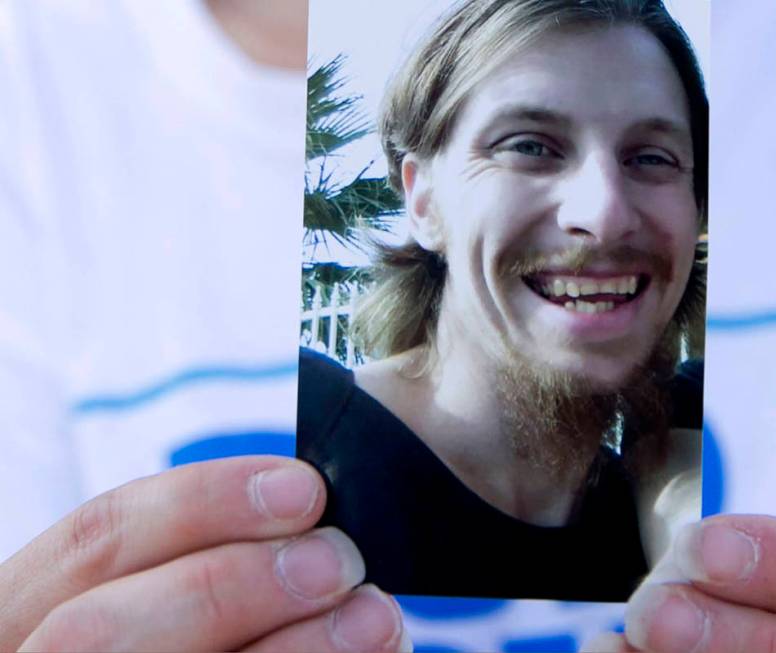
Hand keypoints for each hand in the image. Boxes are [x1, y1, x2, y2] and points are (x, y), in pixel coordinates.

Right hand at [0, 456, 410, 651]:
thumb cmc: (201, 627)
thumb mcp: (169, 588)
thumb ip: (208, 557)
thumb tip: (305, 513)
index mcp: (32, 612)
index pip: (94, 540)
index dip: (199, 502)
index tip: (304, 487)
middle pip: (99, 627)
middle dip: (231, 583)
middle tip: (337, 561)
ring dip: (289, 650)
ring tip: (374, 621)